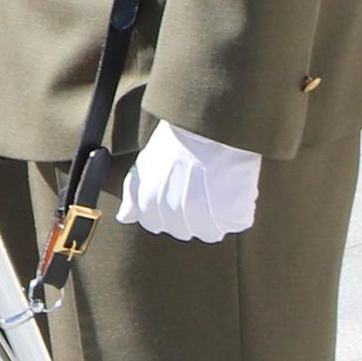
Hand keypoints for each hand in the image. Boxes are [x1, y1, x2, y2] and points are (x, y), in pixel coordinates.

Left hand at [117, 124, 261, 242]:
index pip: (153, 224)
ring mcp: (204, 222)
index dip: (163, 208)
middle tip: (196, 185)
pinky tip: (230, 187)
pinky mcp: (232, 218)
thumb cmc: (176, 142)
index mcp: (149, 207)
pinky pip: (236, 222)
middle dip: (188, 212)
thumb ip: (132, 195)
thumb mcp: (145, 164)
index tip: (174, 190)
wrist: (207, 128)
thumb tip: (124, 218)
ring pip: (209, 232)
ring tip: (214, 185)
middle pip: (182, 230)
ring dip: (213, 214)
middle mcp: (174, 219)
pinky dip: (236, 208)